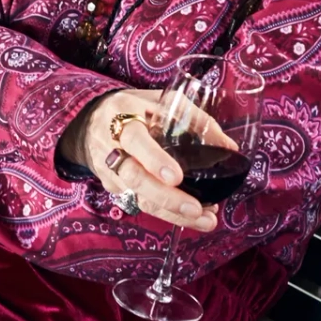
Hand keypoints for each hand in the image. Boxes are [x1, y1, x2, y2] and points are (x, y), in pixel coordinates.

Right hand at [60, 89, 231, 231]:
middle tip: (195, 209)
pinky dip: (165, 212)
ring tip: (205, 219)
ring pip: (137, 197)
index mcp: (121, 117)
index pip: (135, 139)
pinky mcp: (112, 187)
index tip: (176, 177)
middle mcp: (111, 146)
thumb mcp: (160, 101)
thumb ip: (193, 119)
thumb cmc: (134, 109)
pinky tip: (190, 216)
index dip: (154, 159)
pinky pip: (138, 203)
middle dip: (166, 197)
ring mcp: (108, 170)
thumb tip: (229, 146)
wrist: (91, 122)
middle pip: (134, 177)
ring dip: (171, 212)